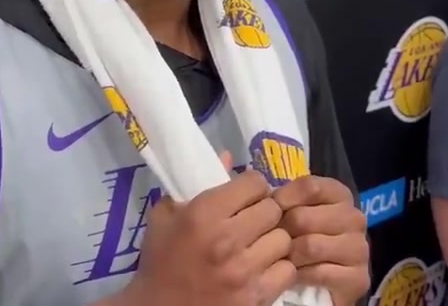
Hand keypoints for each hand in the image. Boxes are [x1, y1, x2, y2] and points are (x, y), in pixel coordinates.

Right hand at [121, 152, 295, 305]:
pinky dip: (278, 268)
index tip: (246, 195)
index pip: (253, 183)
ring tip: (260, 244)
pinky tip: (263, 267)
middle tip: (255, 219)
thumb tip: (228, 156)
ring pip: (284, 239)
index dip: (251, 186)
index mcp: (203, 214)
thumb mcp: (166, 216)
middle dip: (265, 211)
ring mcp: (244, 271)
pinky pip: (287, 270)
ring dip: (274, 240)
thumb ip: (196, 183)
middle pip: (273, 209)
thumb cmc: (160, 260)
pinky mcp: (256, 297)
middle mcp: (226, 240)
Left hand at [272, 176, 369, 303]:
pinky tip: (292, 276)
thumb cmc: (304, 239)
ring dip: (288, 256)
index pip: (309, 187)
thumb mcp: (294, 212)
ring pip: (309, 246)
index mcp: (340, 195)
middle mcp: (355, 218)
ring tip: (280, 259)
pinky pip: (317, 273)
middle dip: (281, 232)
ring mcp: (359, 248)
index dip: (282, 199)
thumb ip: (284, 200)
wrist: (326, 283)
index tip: (270, 212)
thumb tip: (265, 201)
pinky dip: (299, 276)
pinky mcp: (358, 278)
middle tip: (269, 242)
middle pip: (303, 218)